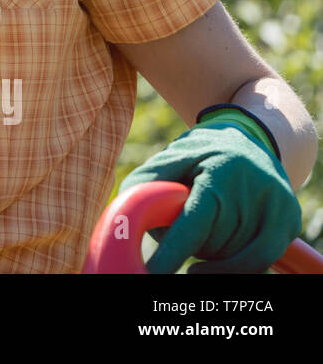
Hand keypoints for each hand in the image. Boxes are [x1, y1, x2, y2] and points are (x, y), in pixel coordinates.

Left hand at [119, 121, 299, 273]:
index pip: (195, 222)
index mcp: (222, 172)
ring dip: (208, 253)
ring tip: (201, 229)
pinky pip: (258, 261)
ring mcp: (278, 207)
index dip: (173, 251)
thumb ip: (148, 181)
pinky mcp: (289, 221)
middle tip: (177, 231)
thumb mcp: (172, 156)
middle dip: (186, 245)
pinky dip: (232, 268)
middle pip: (211, 243)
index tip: (154, 270)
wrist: (251, 140)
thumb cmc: (202, 152)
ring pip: (232, 256)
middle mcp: (255, 190)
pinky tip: (210, 265)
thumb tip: (122, 211)